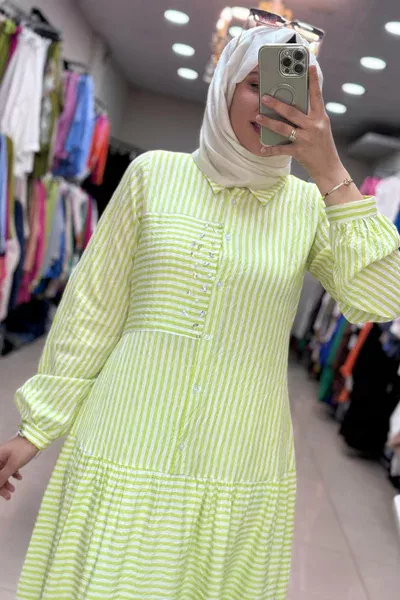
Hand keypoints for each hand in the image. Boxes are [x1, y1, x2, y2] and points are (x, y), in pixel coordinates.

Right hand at [0, 436, 39, 500]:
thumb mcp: (13, 465)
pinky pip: (10, 468)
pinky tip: (19, 478)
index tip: (1, 493)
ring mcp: (6, 457)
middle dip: (1, 486)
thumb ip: (2, 476)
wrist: (36, 438)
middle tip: (8, 497)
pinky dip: (13, 474)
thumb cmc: (23, 450)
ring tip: (13, 490)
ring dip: (7, 482)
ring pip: (3, 472)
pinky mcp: (13, 457)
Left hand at [256, 65, 341, 180]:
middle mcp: (314, 126)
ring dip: (269, 122)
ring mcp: (306, 139)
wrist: (329, 168)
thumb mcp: (321, 127)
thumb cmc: (323, 146)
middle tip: (264, 97)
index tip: (309, 66)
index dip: (313, 80)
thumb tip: (292, 106)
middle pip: (292, 111)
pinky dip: (270, 149)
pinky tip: (262, 148)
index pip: (317, 95)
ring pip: (284, 128)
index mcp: (321, 117)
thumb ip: (310, 117)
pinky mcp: (300, 152)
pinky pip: (281, 149)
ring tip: (258, 116)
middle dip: (277, 104)